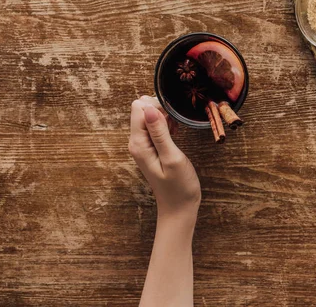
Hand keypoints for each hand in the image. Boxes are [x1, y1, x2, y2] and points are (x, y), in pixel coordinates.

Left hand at [129, 96, 200, 225]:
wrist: (179, 208)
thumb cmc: (179, 186)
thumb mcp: (172, 158)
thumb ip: (160, 132)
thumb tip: (149, 108)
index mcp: (139, 144)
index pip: (139, 108)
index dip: (157, 106)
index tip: (173, 118)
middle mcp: (136, 142)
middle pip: (142, 110)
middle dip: (160, 109)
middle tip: (176, 124)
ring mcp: (143, 145)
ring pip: (149, 117)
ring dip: (164, 117)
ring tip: (177, 129)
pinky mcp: (151, 148)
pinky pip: (155, 127)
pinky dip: (166, 124)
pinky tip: (176, 132)